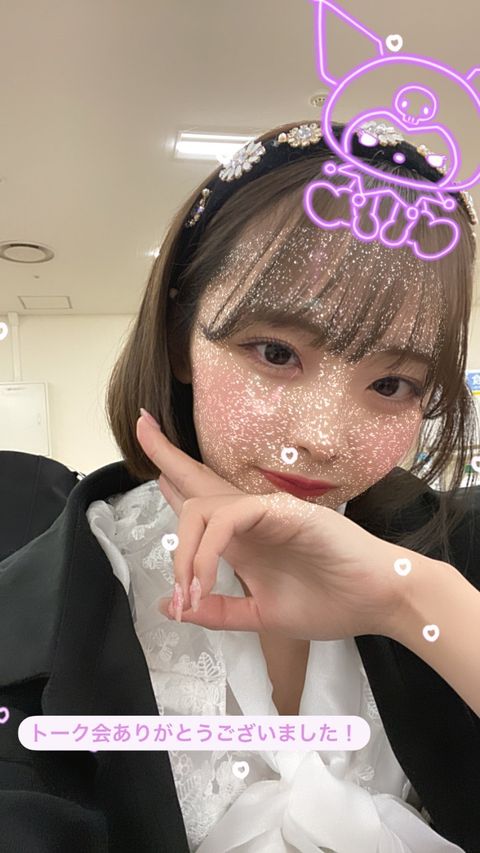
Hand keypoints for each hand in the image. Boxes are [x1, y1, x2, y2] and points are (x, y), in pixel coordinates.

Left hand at [136, 412, 418, 640]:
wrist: (379, 602)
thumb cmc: (331, 603)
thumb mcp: (261, 615)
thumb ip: (219, 610)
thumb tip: (171, 606)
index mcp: (244, 538)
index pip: (199, 505)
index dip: (172, 480)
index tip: (150, 460)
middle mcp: (249, 518)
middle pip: (198, 480)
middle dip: (164, 454)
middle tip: (141, 424)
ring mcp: (266, 511)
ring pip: (203, 507)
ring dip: (183, 551)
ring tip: (185, 593)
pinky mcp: (283, 511)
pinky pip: (230, 519)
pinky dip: (208, 551)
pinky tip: (202, 581)